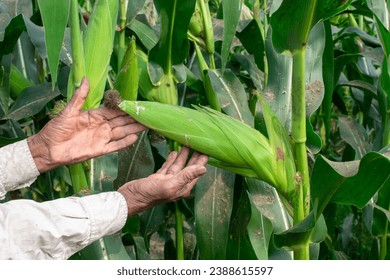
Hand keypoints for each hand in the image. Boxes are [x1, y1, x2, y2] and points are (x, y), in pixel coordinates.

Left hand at [28, 78, 145, 172]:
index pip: (114, 111)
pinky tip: (135, 138)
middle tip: (148, 115)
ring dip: (134, 129)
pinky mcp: (100, 150)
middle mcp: (101, 127)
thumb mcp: (68, 111)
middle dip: (134, 118)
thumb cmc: (56, 129)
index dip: (125, 108)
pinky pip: (115, 146)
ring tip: (147, 125)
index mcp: (94, 116)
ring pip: (121, 132)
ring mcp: (101, 138)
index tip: (137, 104)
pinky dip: (125, 143)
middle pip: (121, 121)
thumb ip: (79, 97)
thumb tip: (85, 78)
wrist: (48, 149)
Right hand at [118, 147, 207, 214]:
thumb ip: (186, 176)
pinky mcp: (158, 178)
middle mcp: (177, 185)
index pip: (196, 172)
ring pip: (178, 166)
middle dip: (194, 156)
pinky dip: (172, 159)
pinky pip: (168, 167)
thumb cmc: (148, 194)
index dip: (202, 161)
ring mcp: (167, 181)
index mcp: (182, 188)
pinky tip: (175, 152)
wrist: (130, 198)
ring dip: (183, 156)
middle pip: (189, 168)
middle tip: (200, 144)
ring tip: (187, 144)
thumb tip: (204, 169)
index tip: (207, 149)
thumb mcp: (169, 184)